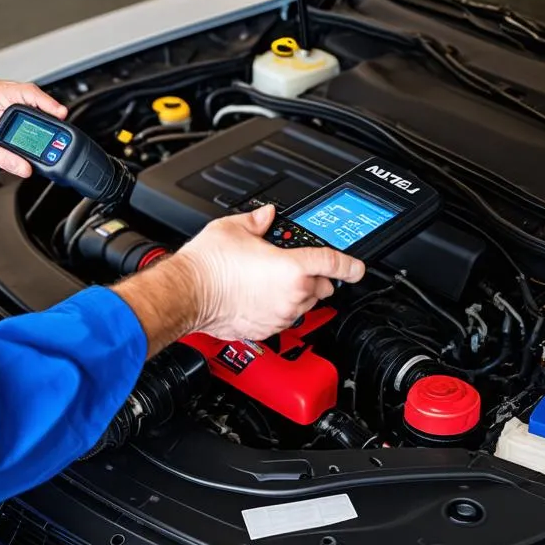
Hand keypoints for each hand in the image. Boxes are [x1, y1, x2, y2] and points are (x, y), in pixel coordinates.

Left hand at [0, 75, 67, 175]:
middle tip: (58, 134)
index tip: (60, 112)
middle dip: (46, 114)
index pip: (23, 93)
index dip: (45, 102)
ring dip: (36, 120)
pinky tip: (33, 134)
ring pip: (26, 104)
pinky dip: (28, 122)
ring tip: (46, 138)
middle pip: (29, 98)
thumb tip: (23, 166)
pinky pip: (19, 109)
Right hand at [114, 204, 364, 355]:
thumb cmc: (208, 264)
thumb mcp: (234, 227)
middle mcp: (292, 294)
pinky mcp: (266, 330)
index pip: (335, 264)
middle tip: (293, 268)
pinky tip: (259, 298)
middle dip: (314, 278)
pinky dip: (278, 310)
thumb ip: (258, 220)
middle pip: (322, 287)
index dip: (351, 264)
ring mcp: (280, 315)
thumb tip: (266, 215)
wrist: (187, 293)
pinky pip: (284, 320)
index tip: (357, 267)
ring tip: (270, 283)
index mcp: (292, 267)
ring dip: (296, 295)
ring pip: (304, 306)